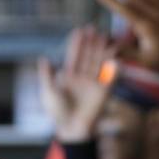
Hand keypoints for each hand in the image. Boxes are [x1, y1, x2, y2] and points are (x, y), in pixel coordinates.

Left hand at [38, 26, 114, 142]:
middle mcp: (82, 78)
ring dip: (101, 50)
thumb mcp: (48, 92)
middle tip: (93, 28)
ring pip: (99, 62)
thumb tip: (43, 58)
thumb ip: (46, 76)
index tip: (79, 31)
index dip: (77, 44)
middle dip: (90, 43)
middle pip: (87, 56)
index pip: (74, 56)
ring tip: (104, 36)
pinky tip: (114, 54)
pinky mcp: (104, 91)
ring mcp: (94, 83)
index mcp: (69, 77)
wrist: (72, 129)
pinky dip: (112, 65)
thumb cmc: (57, 113)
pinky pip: (110, 75)